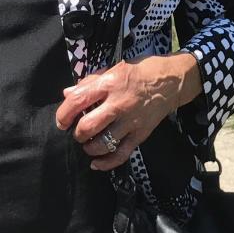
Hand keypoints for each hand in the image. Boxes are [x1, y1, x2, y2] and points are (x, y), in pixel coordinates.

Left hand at [55, 53, 201, 170]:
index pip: (78, 100)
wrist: (172, 80)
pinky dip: (106, 163)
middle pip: (88, 125)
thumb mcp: (113, 69)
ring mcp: (131, 121)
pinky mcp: (140, 134)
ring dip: (89, 147)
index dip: (64, 113)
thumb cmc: (139, 71)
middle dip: (77, 133)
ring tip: (87, 144)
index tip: (62, 121)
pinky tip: (96, 163)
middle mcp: (119, 103)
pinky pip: (121, 154)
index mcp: (109, 83)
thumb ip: (90, 82)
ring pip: (103, 143)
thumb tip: (67, 94)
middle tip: (77, 132)